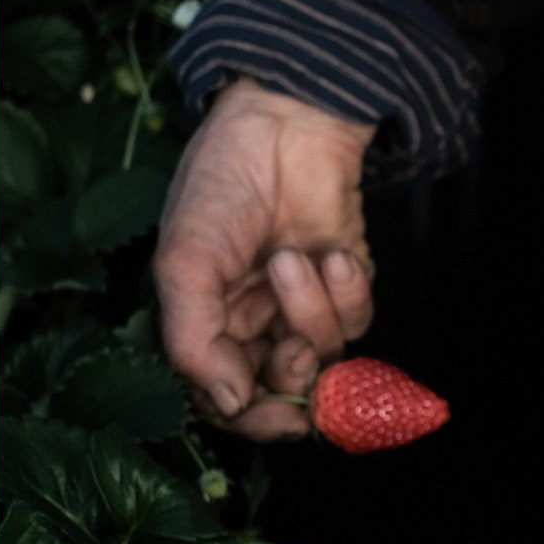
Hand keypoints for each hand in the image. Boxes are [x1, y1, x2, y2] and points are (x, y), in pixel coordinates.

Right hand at [156, 81, 377, 438]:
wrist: (283, 125)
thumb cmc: (221, 184)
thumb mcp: (184, 261)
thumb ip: (194, 339)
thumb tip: (227, 403)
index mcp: (205, 324)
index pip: (225, 399)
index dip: (250, 419)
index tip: (268, 414)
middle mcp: (254, 325)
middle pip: (281, 394)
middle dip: (291, 381)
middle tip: (291, 350)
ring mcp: (301, 306)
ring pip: (323, 355)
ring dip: (312, 313)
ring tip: (293, 258)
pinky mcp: (346, 286)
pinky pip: (358, 319)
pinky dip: (348, 291)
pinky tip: (334, 254)